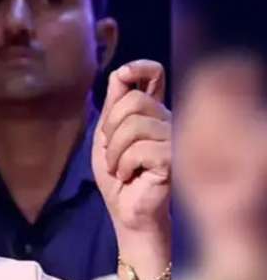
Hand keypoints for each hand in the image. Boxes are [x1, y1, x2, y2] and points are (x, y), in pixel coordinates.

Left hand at [92, 60, 170, 259]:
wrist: (127, 212)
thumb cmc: (118, 177)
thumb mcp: (105, 138)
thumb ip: (112, 107)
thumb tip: (120, 73)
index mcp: (152, 112)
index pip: (154, 75)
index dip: (139, 67)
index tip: (124, 74)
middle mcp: (167, 119)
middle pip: (133, 101)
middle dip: (111, 127)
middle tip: (111, 152)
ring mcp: (175, 138)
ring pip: (134, 126)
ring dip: (115, 151)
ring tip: (119, 168)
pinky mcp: (174, 158)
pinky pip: (140, 149)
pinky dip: (123, 164)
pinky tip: (129, 176)